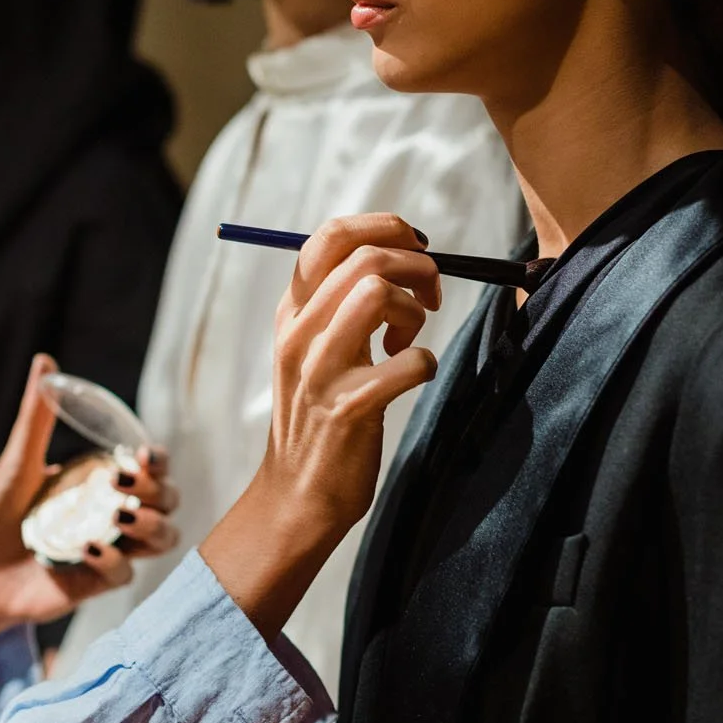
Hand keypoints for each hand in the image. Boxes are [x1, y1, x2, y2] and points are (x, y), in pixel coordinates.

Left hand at [0, 354, 179, 690]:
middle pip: (167, 500)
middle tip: (120, 483)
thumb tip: (44, 361)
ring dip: (152, 526)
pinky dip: (113, 560)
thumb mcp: (17, 464)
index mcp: (104, 481)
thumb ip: (36, 418)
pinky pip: (125, 574)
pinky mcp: (97, 582)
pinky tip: (86, 548)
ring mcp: (111, 548)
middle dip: (158, 490)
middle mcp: (115, 513)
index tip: (145, 454)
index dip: (159, 461)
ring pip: (163, 538)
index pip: (151, 467)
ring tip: (121, 518)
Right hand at [201, 214, 439, 636]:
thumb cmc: (320, 415)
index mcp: (292, 312)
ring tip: (408, 339)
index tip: (415, 246)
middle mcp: (299, 333)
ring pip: (377, 293)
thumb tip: (395, 255)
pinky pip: (410, 362)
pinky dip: (425, 363)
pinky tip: (412, 376)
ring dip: (414, 310)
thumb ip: (338, 302)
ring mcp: (320, 370)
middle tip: (429, 297)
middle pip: (365, 258)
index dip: (384, 227)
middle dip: (416, 266)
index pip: (330, 236)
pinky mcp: (348, 408)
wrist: (296, 495)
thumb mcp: (312, 349)